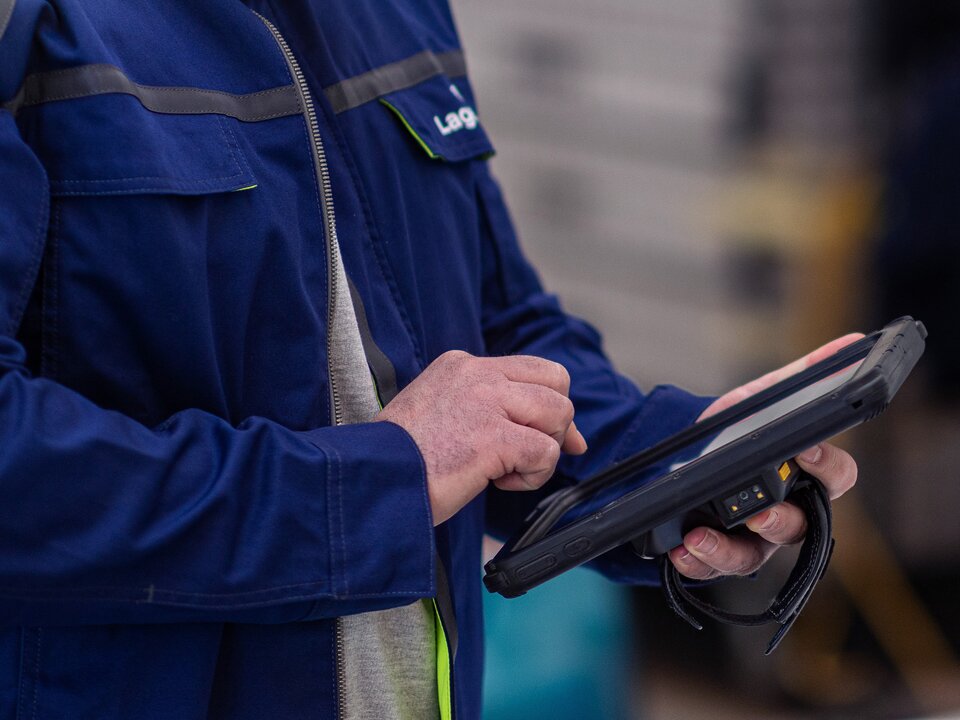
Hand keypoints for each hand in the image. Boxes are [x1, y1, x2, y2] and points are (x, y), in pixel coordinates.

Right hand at [376, 351, 586, 524]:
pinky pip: (546, 451)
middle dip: (556, 422)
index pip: (533, 369)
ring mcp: (487, 401)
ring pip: (559, 412)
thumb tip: (564, 435)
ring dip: (544, 449)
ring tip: (508, 469)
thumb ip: (492, 410)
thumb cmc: (401, 459)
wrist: (370, 478)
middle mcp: (478, 375)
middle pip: (557, 381)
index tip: (548, 436)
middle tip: (531, 454)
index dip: (549, 406)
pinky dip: (533, 475)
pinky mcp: (494, 437)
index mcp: (462, 366)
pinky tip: (499, 482)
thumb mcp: (442, 414)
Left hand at [668, 334, 861, 579]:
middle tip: (758, 513)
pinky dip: (696, 561)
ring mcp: (753, 539)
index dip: (828, 467)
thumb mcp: (764, 399)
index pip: (837, 478)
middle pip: (798, 528)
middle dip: (779, 521)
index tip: (808, 448)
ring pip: (754, 557)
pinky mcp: (717, 553)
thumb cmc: (738, 430)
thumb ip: (805, 376)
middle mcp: (786, 512)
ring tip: (699, 537)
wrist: (683, 453)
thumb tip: (850, 343)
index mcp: (806, 476)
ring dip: (728, 551)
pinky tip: (679, 548)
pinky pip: (713, 567)